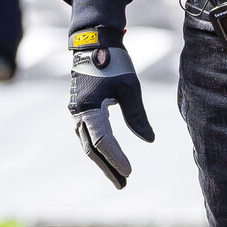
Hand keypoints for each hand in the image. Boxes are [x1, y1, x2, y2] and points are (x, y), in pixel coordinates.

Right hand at [69, 41, 153, 188]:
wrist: (94, 42)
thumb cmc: (114, 62)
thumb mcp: (130, 88)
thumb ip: (137, 115)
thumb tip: (149, 140)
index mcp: (88, 108)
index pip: (102, 141)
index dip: (115, 158)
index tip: (129, 172)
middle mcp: (78, 113)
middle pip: (91, 148)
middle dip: (108, 167)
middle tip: (124, 184)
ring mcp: (77, 111)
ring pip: (88, 143)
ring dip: (102, 160)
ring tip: (119, 175)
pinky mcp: (80, 108)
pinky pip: (87, 134)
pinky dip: (98, 147)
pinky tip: (109, 155)